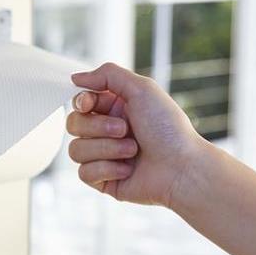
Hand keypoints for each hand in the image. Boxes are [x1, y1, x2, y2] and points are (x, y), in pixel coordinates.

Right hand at [66, 61, 203, 207]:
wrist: (182, 168)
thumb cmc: (169, 130)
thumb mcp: (142, 88)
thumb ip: (107, 75)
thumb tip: (76, 77)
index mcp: (115, 108)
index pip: (80, 102)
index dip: (81, 103)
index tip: (90, 104)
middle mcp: (107, 131)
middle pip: (73, 124)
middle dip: (98, 127)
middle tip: (125, 129)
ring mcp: (104, 156)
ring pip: (76, 150)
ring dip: (106, 149)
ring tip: (132, 151)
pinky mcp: (103, 179)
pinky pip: (84, 173)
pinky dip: (107, 170)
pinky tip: (127, 170)